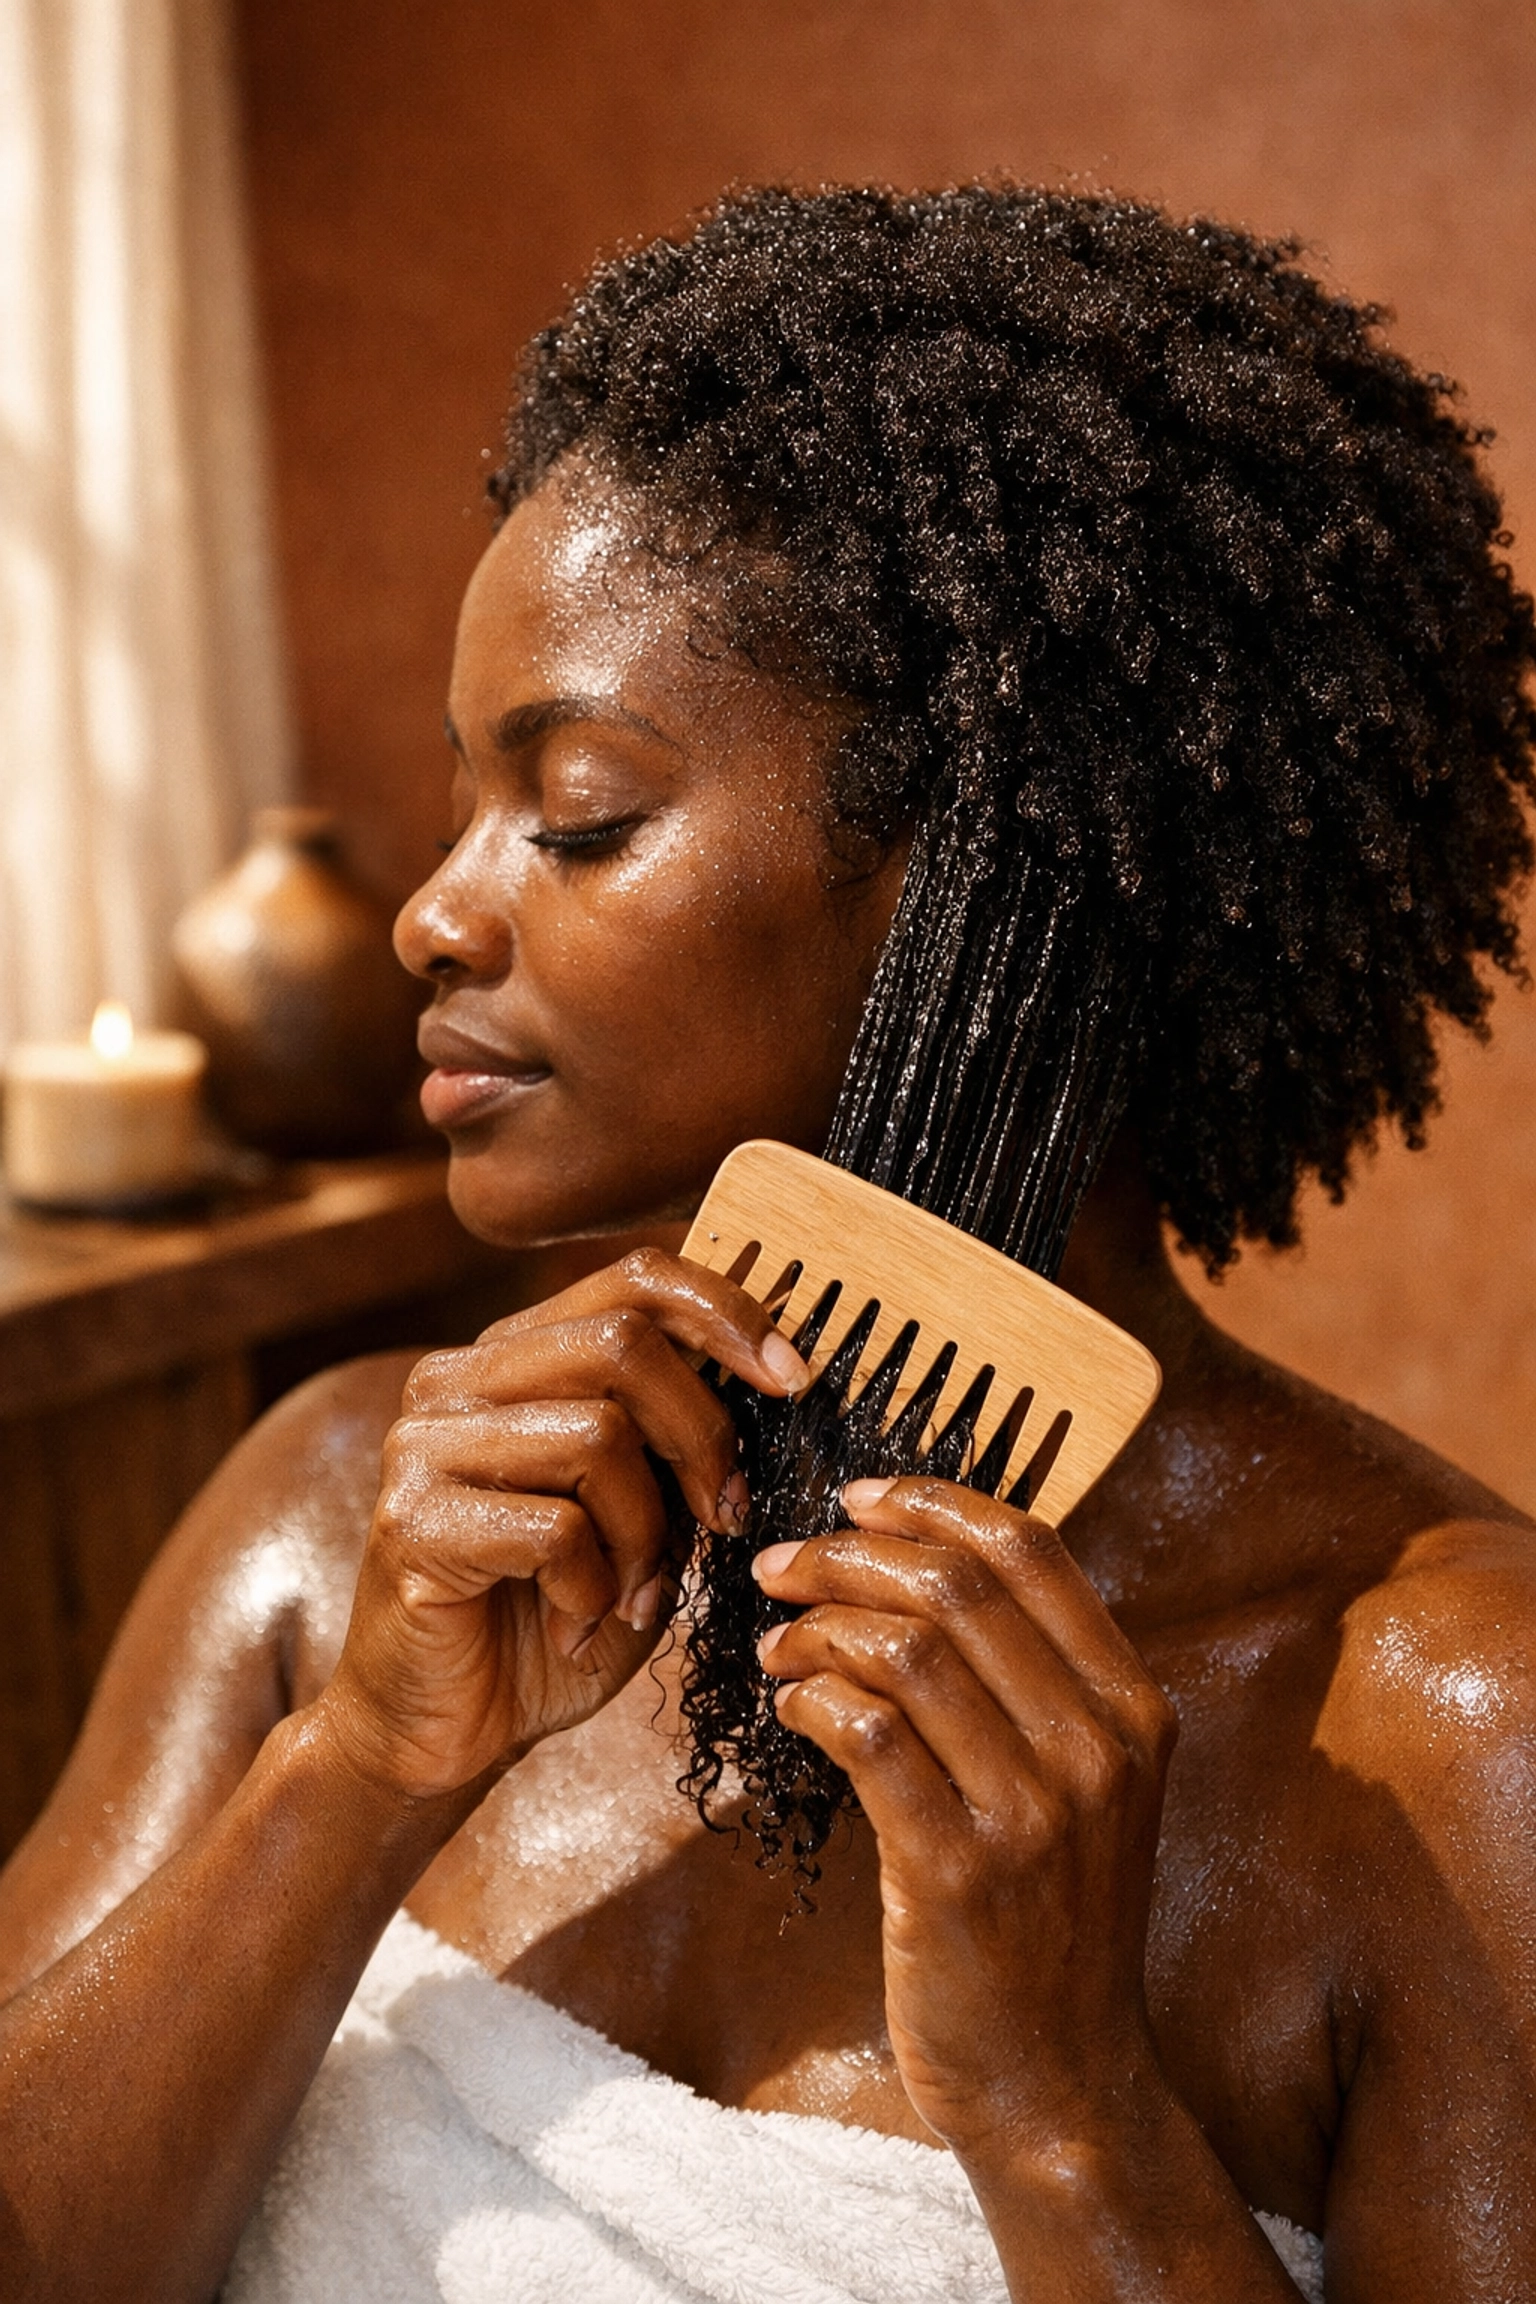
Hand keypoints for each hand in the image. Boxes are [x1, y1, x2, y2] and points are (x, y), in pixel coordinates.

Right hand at [314, 1248, 806, 1804]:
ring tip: (632, 1593)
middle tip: (723, 1518)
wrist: (441, 1732)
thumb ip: (675, 1445)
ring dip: (646, 1531)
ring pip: (597, 1433)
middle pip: (623, 1342)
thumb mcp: (640, 1517)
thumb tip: (772, 1379)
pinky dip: (594, 1586)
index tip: (791, 1379)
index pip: (633, 1279)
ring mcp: (423, 1445)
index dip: (724, 1313)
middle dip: (701, 1435)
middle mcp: (455, 1380)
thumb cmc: (548, 1622)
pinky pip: (556, 1527)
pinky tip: (576, 1621)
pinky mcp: (412, 1521)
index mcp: (513, 1358)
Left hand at [753, 1476, 1177, 2162]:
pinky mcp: (959, 1872)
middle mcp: (1098, 1746)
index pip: (1031, 1549)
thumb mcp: (1085, 1790)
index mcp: (1134, 1707)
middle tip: (779, 1565)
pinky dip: (813, 1698)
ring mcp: (1034, 1811)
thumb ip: (1034, 1685)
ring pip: (904, 1649)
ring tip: (776, 1643)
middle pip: (955, 1585)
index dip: (932, 1501)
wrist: (1063, 2086)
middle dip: (845, 1555)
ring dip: (816, 1626)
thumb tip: (922, 1566)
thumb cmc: (1051, 1926)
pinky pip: (866, 1734)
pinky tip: (791, 1708)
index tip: (857, 1495)